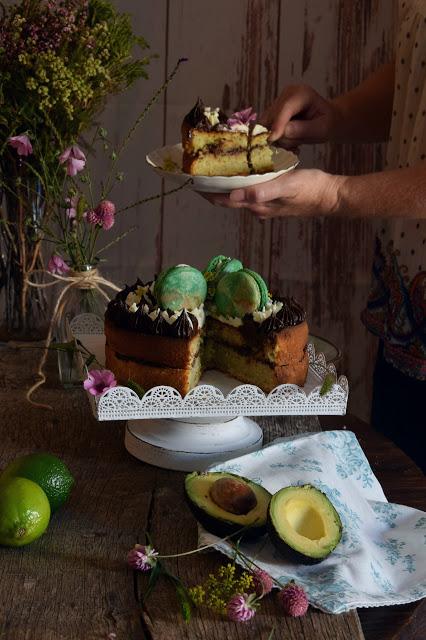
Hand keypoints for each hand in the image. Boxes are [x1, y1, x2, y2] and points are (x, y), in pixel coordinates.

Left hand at [203, 169, 343, 219]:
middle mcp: (256, 206)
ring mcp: (264, 203)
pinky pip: (250, 188)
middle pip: (226, 198)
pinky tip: (241, 169)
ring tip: (213, 167)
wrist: (330, 196)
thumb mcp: (286, 187)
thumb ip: (260, 192)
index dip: (206, 192)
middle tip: (198, 170)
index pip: (223, 200)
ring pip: (237, 193)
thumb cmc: (310, 190)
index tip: (191, 180)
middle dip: (211, 187)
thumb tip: (232, 197)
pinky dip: (240, 180)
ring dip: (225, 183)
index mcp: (256, 204)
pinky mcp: (272, 196)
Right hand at [260, 85, 340, 147]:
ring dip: (277, 140)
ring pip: (266, 126)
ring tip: (294, 147)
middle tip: (294, 149)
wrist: (328, 121)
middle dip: (279, 135)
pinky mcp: (272, 115)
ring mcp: (277, 104)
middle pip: (272, 117)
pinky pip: (266, 130)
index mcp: (300, 93)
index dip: (277, 124)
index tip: (272, 139)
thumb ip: (303, 129)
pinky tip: (290, 145)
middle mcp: (285, 95)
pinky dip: (276, 141)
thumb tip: (283, 132)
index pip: (285, 108)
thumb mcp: (321, 129)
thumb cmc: (328, 123)